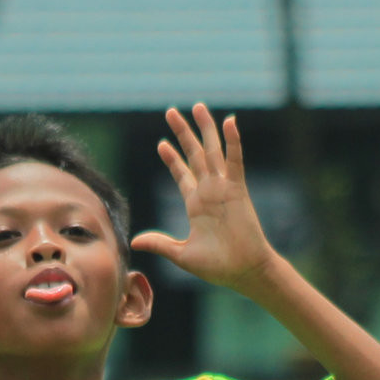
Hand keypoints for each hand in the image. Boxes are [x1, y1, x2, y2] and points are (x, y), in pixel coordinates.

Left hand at [130, 104, 274, 292]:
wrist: (244, 272)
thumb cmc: (218, 267)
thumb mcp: (182, 255)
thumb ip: (160, 244)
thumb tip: (134, 242)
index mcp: (196, 205)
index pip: (182, 174)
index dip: (172, 158)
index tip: (161, 143)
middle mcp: (209, 192)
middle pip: (195, 154)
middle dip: (183, 133)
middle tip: (171, 111)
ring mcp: (224, 189)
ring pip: (213, 151)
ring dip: (206, 129)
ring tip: (198, 107)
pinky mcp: (238, 190)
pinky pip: (235, 161)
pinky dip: (233, 141)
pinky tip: (229, 122)